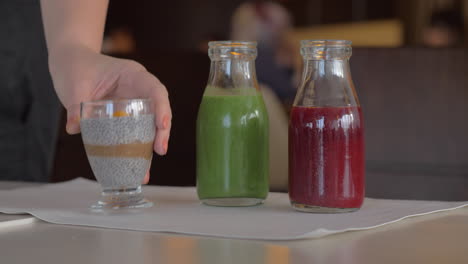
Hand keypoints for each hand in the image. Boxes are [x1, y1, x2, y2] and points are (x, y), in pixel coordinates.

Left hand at [48, 45, 171, 182]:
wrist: (71, 65)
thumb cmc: (77, 67)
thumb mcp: (75, 84)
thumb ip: (75, 105)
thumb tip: (75, 128)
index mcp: (133, 76)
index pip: (155, 89)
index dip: (162, 106)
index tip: (162, 124)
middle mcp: (138, 92)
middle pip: (157, 112)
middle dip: (161, 132)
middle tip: (160, 150)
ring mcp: (132, 107)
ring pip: (148, 128)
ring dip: (148, 149)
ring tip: (144, 172)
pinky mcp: (123, 120)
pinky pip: (132, 136)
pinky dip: (133, 153)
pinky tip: (132, 171)